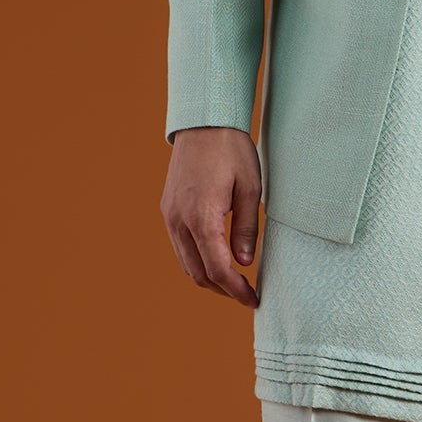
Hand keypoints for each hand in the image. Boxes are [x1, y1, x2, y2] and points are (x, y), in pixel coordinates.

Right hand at [160, 126, 261, 306]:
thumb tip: (244, 263)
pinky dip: (197, 261)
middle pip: (198, 274)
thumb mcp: (250, 189)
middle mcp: (179, 221)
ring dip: (209, 278)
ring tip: (234, 280)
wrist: (204, 122)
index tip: (254, 299)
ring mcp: (170, 216)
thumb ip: (247, 229)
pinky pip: (180, 247)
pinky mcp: (167, 210)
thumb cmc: (232, 151)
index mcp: (202, 217)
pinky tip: (216, 258)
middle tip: (247, 293)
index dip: (237, 290)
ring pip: (186, 264)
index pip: (218, 269)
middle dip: (223, 290)